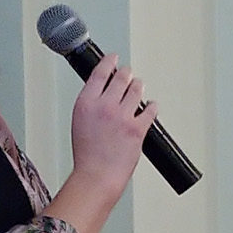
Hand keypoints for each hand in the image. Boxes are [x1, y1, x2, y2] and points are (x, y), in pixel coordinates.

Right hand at [47, 55, 151, 232]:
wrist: (97, 175)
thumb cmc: (87, 154)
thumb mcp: (80, 121)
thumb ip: (91, 105)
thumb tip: (102, 95)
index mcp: (86, 103)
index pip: (99, 73)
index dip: (109, 62)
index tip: (114, 58)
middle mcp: (105, 106)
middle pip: (120, 79)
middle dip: (126, 73)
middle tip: (128, 72)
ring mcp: (122, 116)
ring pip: (136, 91)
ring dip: (138, 86)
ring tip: (139, 85)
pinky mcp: (138, 129)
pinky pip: (150, 111)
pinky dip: (152, 106)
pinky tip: (152, 105)